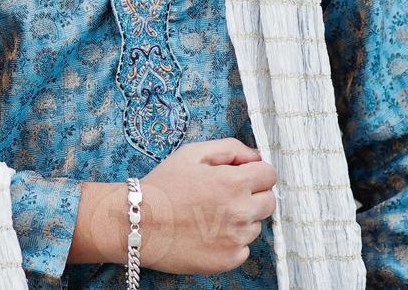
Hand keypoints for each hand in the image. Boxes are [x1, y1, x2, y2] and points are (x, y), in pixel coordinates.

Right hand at [136, 137, 277, 274]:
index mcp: (234, 182)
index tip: (241, 176)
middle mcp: (241, 212)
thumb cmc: (163, 186)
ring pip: (256, 225)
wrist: (137, 223)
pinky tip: (208, 233)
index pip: (269, 175)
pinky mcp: (228, 260)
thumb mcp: (192, 153)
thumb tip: (256, 156)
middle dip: (253, 195)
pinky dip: (231, 241)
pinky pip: (244, 248)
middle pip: (269, 201)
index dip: (255, 172)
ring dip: (242, 219)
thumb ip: (229, 148)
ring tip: (210, 215)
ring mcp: (236, 239)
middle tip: (225, 195)